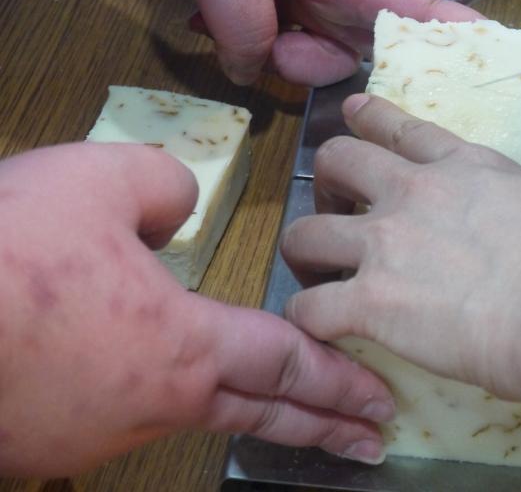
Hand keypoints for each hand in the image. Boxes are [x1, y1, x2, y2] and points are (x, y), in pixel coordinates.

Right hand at [0, 143, 392, 476]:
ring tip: (280, 413)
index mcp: (182, 346)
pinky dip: (167, 403)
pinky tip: (156, 387)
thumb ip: (162, 187)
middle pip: (263, 413)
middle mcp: (155, 402)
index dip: (340, 378)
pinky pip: (128, 415)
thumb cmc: (5, 256)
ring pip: (197, 415)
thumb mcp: (95, 181)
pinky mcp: (53, 440)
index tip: (379, 400)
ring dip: (250, 413)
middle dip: (325, 425)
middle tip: (372, 443)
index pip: (287, 362)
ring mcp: (103, 431)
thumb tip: (176, 209)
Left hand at [137, 0, 480, 85]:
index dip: (452, 39)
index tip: (485, 64)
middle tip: (266, 47)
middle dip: (309, 63)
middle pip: (353, 50)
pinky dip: (242, 35)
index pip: (415, 9)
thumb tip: (250, 71)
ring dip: (265, 50)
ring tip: (219, 18)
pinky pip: (272, 33)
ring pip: (307, 48)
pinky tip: (209, 14)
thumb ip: (246, 28)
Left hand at [281, 95, 520, 404]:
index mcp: (462, 165)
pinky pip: (309, 308)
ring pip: (305, 232)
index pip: (398, 127)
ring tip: (316, 275)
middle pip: (336, 160)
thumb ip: (506, 207)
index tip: (351, 112)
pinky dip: (307, 319)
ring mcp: (384, 243)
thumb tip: (507, 234)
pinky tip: (322, 330)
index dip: (368, 116)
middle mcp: (412, 192)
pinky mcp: (371, 302)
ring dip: (304, 252)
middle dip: (325, 183)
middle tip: (336, 211)